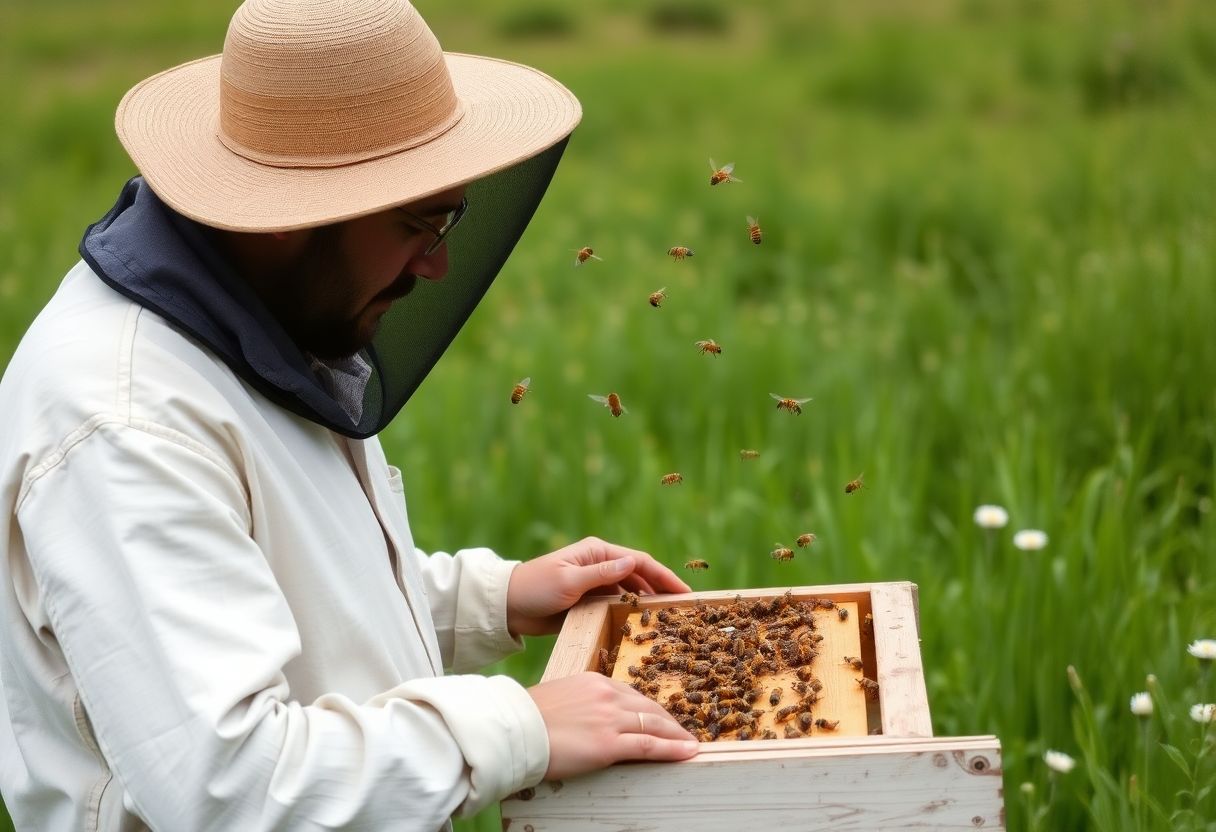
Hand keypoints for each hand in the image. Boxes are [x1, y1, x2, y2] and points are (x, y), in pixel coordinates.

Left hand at [506, 536, 690, 636]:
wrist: (508, 606)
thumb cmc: (535, 588)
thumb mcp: (568, 581)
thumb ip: (602, 573)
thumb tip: (633, 563)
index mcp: (596, 552)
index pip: (639, 561)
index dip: (663, 575)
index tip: (684, 592)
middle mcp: (599, 564)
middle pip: (639, 575)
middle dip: (661, 588)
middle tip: (684, 609)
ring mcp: (595, 583)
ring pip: (630, 590)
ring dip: (648, 601)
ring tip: (669, 618)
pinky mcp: (589, 600)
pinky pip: (617, 604)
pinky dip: (631, 612)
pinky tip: (643, 625)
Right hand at [528, 672, 698, 779]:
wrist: (513, 729)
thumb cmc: (525, 718)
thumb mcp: (557, 699)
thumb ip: (579, 704)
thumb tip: (584, 719)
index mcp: (593, 680)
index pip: (631, 694)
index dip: (648, 709)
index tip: (657, 718)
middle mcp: (607, 695)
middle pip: (648, 708)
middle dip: (668, 721)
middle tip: (681, 731)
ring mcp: (610, 718)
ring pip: (654, 725)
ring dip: (676, 735)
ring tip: (689, 743)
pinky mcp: (609, 744)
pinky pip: (649, 746)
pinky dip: (673, 749)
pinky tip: (688, 752)